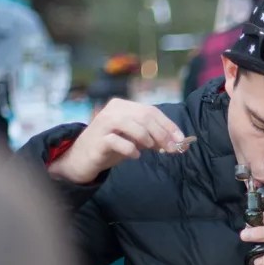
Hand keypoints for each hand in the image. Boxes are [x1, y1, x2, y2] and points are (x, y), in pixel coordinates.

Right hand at [49, 99, 185, 183]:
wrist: (81, 158)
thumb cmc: (110, 147)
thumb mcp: (134, 140)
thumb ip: (152, 138)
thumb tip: (177, 142)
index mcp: (123, 106)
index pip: (151, 111)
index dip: (169, 125)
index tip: (181, 140)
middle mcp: (113, 110)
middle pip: (145, 117)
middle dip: (163, 134)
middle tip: (172, 149)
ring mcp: (104, 123)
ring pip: (134, 126)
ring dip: (148, 140)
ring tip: (152, 150)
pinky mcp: (98, 139)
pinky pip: (119, 142)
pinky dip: (131, 150)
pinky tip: (135, 156)